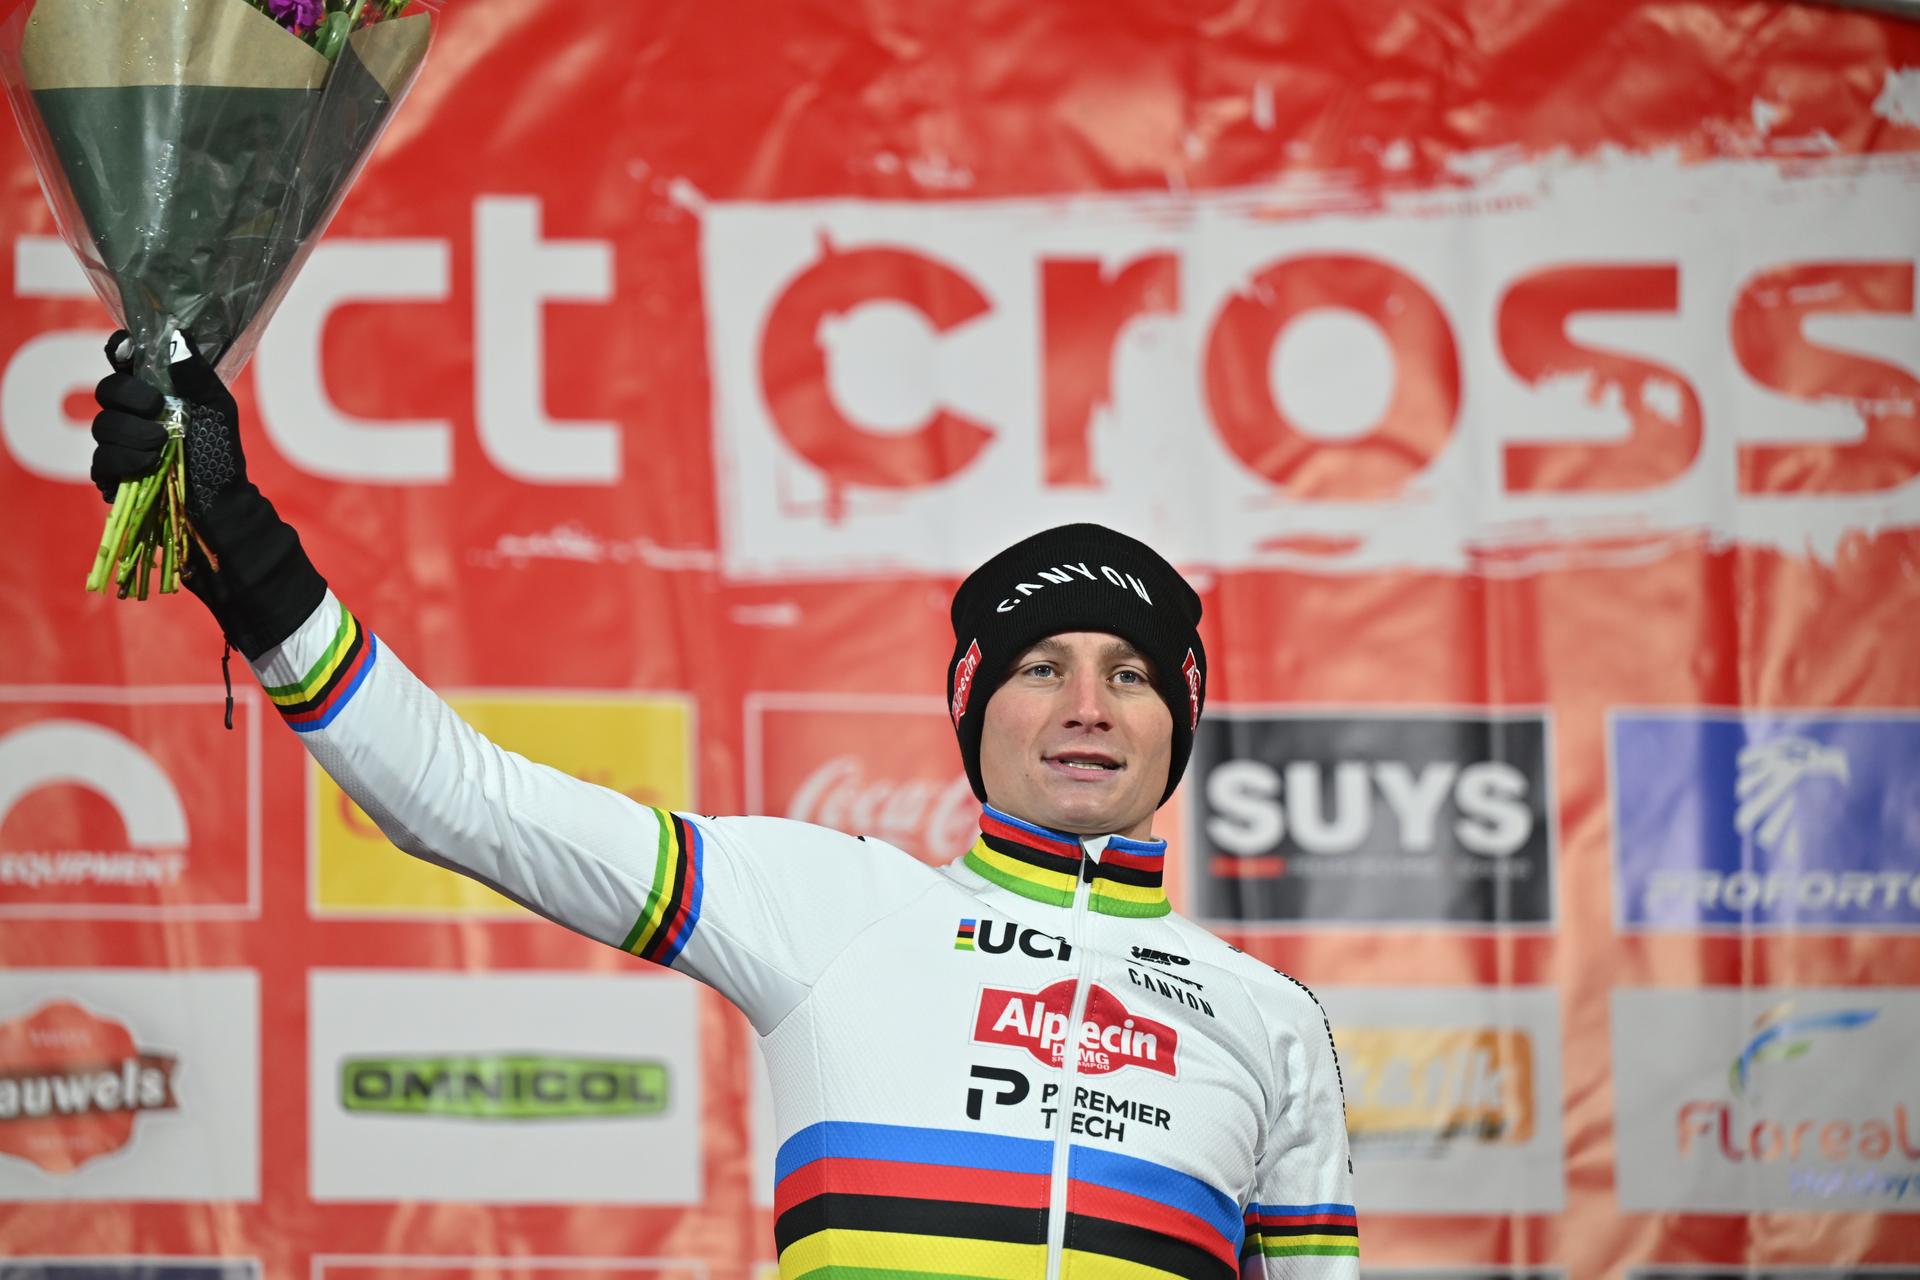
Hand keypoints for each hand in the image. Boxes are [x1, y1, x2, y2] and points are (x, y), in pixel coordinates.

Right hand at [91, 331, 245, 519]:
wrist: (220, 497)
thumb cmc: (219, 449)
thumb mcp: (217, 407)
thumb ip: (197, 374)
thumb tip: (177, 334)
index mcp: (153, 389)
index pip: (122, 359)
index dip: (118, 350)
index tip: (126, 352)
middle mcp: (130, 412)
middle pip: (106, 390)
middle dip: (131, 398)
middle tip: (158, 410)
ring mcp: (117, 442)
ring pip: (102, 426)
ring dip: (135, 434)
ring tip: (163, 446)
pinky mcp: (111, 473)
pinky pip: (101, 460)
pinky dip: (127, 461)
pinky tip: (149, 465)